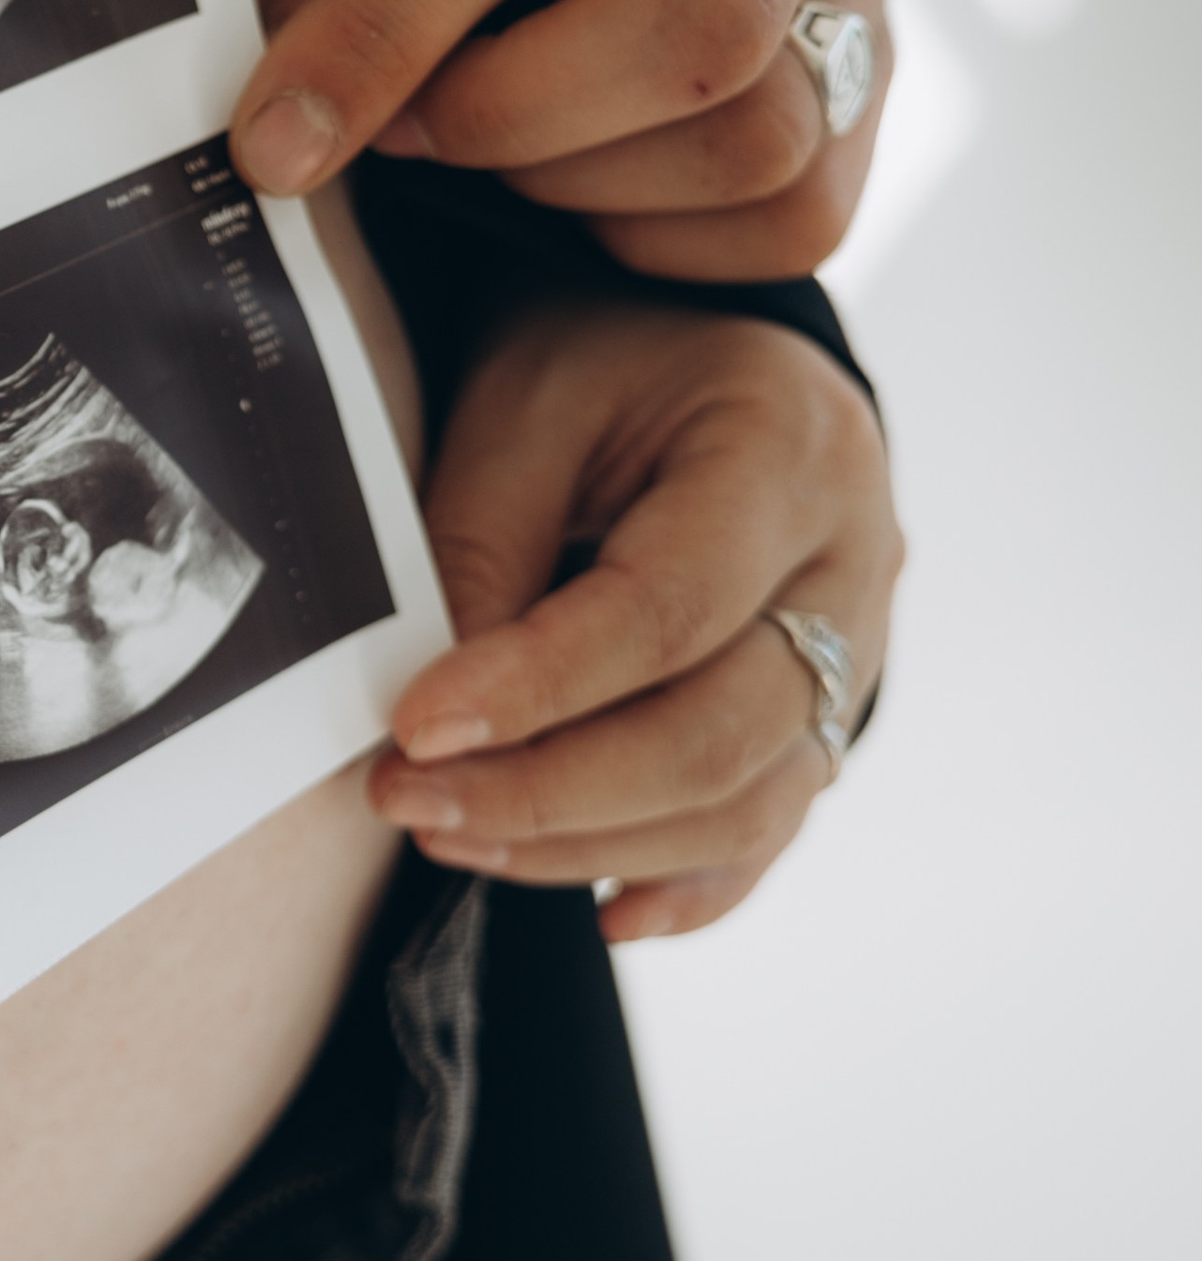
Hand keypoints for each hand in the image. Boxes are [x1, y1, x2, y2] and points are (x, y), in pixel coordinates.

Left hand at [229, 0, 887, 281]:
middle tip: (408, 129)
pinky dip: (664, 235)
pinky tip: (589, 167)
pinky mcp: (887, 65)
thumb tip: (299, 124)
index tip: (276, 141)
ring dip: (584, 182)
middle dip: (516, 120)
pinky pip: (797, 215)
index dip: (382, 36)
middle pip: (702, 30)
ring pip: (761, 140)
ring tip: (499, 131)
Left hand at [367, 299, 899, 942]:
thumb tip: (434, 712)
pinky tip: (596, 910)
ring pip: (744, 803)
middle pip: (718, 731)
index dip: (539, 686)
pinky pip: (769, 834)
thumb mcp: (524, 398)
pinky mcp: (824, 719)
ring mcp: (856, 654)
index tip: (413, 728)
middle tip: (404, 799)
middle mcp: (851, 565)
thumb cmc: (603, 358)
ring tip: (448, 834)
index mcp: (787, 451)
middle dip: (549, 789)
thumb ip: (483, 541)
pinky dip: (683, 888)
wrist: (695, 350)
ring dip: (587, 843)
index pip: (669, 609)